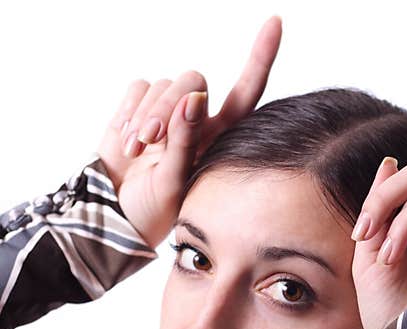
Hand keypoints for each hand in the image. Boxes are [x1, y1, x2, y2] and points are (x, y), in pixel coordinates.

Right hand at [95, 16, 282, 249]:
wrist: (116, 213)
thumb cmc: (157, 208)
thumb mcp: (175, 181)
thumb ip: (185, 140)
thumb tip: (195, 96)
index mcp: (222, 135)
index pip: (247, 90)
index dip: (261, 56)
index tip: (275, 22)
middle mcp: (200, 118)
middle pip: (194, 81)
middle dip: (168, 108)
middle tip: (150, 141)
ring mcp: (170, 112)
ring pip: (165, 85)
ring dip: (146, 115)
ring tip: (137, 151)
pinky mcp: (140, 106)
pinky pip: (139, 87)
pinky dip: (129, 111)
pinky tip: (127, 142)